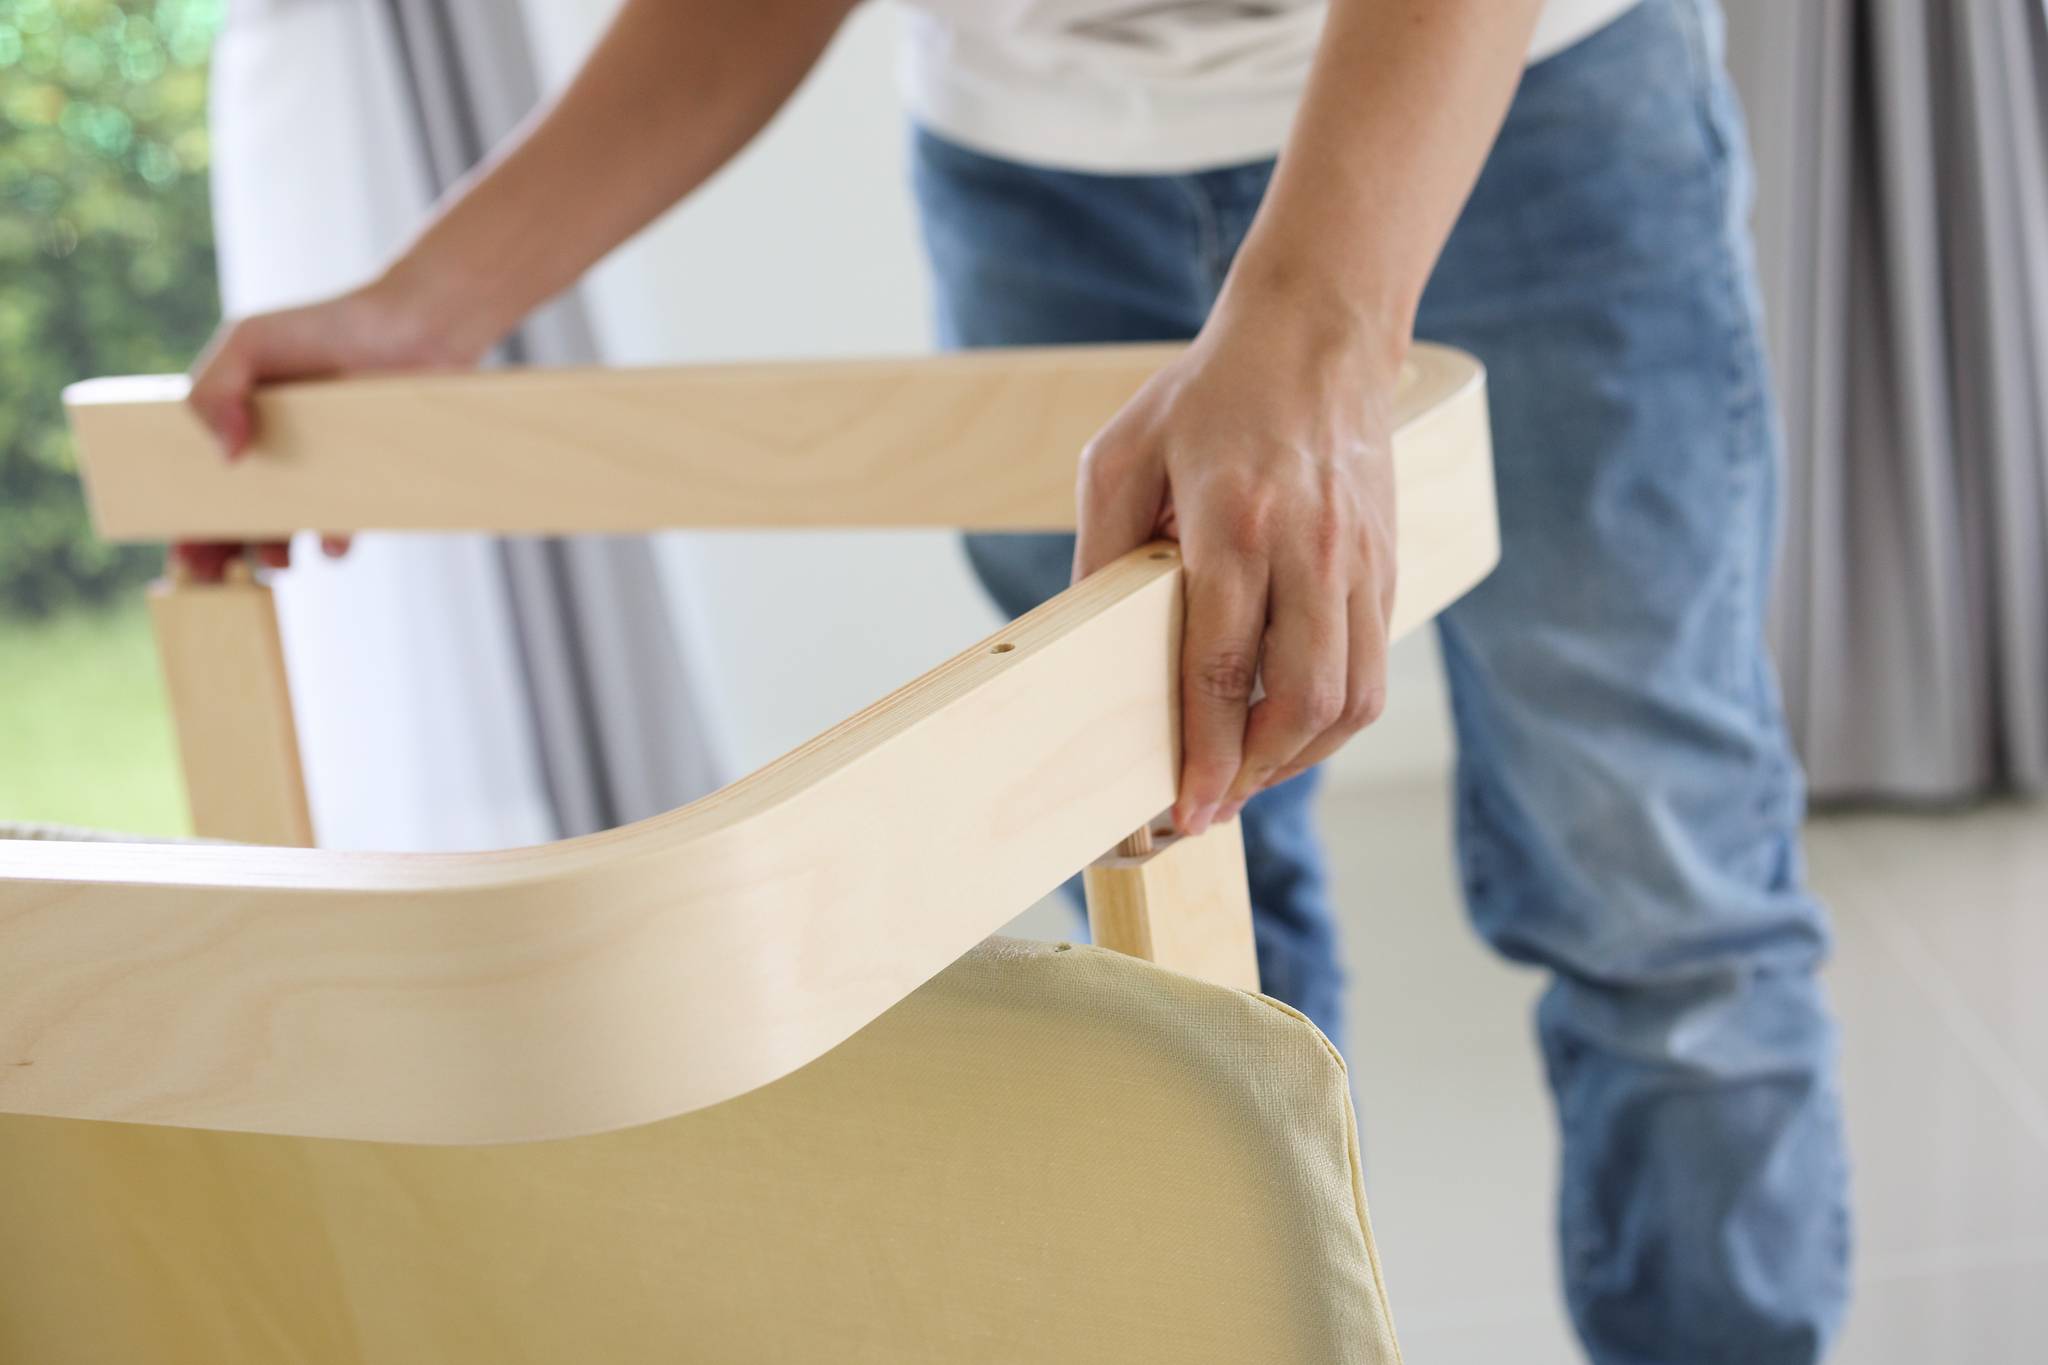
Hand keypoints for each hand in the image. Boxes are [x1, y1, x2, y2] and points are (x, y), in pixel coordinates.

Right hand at [177, 276, 495, 579]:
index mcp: (239, 424)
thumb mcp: (250, 342)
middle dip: (225, 553)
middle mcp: (279, 453)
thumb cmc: (327, 326)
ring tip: (276, 562)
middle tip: (216, 578)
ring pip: (291, 529)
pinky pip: (349, 524)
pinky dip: (338, 540)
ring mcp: (324, 470)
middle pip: (240, 517)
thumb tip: (225, 458)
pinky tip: (333, 542)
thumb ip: (214, 389)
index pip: (202, 482)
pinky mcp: (370, 481)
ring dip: (277, 555)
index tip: (181, 555)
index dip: (187, 521)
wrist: (416, 328)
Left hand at [1074, 299, 1400, 836]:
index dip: (1205, 754)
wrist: (1317, 333)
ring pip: (1351, 699)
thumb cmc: (1207, 395)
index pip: (1223, 668)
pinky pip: (1372, 671)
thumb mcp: (1120, 456)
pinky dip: (1333, 719)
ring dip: (1298, 759)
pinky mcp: (1387, 568)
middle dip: (1253, 775)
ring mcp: (1360, 562)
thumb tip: (1084, 647)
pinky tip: (1288, 730)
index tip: (1185, 812)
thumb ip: (1100, 551)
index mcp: (1235, 523)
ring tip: (1246, 777)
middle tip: (1209, 808)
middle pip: (1300, 701)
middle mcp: (1311, 549)